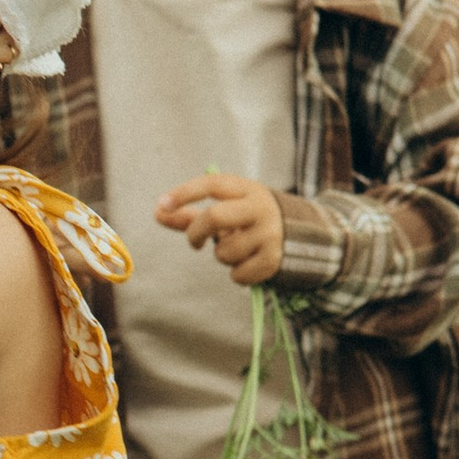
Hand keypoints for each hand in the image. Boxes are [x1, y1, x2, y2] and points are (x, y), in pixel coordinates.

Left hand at [159, 171, 285, 283]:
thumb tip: (157, 213)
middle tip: (195, 242)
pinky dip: (236, 274)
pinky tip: (248, 263)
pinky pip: (237, 274)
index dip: (184, 193)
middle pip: (215, 216)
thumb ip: (190, 214)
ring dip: (221, 255)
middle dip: (196, 232)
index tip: (162, 203)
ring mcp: (269, 234)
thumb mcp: (226, 209)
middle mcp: (260, 208)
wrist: (301, 235)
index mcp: (246, 189)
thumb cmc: (248, 219)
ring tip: (237, 249)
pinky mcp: (273, 260)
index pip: (211, 184)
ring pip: (224, 251)